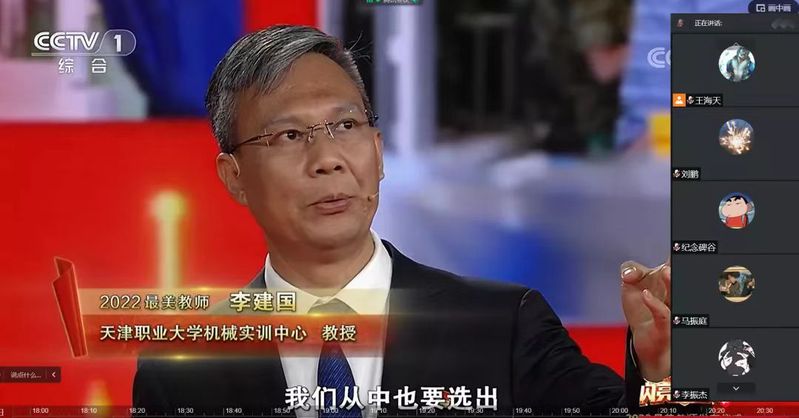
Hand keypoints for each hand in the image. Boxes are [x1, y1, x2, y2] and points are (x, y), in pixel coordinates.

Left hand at [620, 258, 670, 381]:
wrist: (643, 339)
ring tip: (665, 271)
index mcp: (669, 279)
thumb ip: (630, 269)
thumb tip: (629, 273)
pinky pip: (663, 314)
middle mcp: (675, 293)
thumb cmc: (642, 309)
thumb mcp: (632, 284)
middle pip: (681, 277)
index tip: (677, 242)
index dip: (678, 251)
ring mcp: (672, 309)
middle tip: (672, 258)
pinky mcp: (664, 326)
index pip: (677, 261)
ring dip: (671, 283)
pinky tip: (645, 295)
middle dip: (679, 267)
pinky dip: (654, 304)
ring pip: (677, 294)